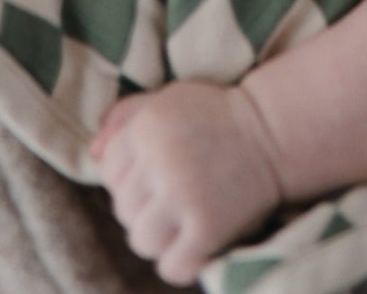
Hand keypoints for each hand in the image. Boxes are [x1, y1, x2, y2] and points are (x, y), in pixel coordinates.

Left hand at [92, 80, 281, 285]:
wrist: (274, 131)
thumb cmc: (217, 116)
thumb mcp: (171, 100)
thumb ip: (127, 117)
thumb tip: (91, 154)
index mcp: (148, 127)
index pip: (108, 171)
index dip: (131, 177)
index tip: (157, 173)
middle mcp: (162, 161)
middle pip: (123, 209)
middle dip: (145, 207)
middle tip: (176, 197)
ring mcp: (185, 196)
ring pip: (142, 241)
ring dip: (160, 238)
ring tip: (183, 221)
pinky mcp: (209, 227)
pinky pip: (172, 267)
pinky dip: (182, 262)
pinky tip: (197, 243)